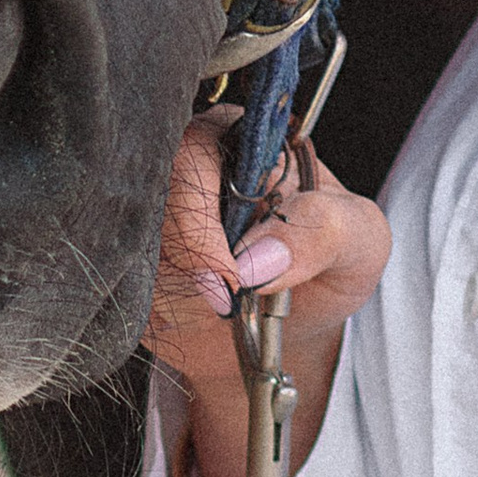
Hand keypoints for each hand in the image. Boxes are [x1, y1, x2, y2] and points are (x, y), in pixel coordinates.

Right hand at [144, 113, 390, 476]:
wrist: (293, 335)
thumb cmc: (332, 266)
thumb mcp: (361, 241)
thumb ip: (326, 231)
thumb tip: (258, 258)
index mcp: (246, 141)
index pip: (198, 143)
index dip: (200, 202)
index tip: (230, 270)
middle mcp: (190, 170)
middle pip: (147, 184)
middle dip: (182, 249)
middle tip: (223, 300)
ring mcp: (154, 217)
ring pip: (126, 235)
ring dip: (172, 286)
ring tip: (224, 314)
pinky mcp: (133, 266)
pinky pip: (116, 281)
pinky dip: (151, 310)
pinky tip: (190, 320)